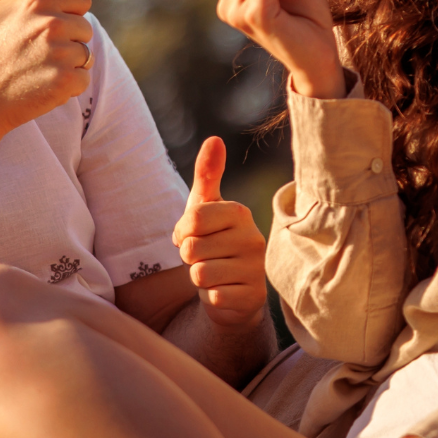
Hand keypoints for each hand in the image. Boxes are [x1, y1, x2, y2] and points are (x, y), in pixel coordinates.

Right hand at [0, 0, 94, 138]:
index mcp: (38, 1)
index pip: (81, 1)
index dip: (66, 16)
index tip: (43, 31)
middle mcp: (52, 23)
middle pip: (85, 29)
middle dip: (67, 42)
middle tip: (35, 56)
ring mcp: (60, 53)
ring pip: (85, 56)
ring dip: (67, 66)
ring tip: (36, 72)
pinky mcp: (65, 81)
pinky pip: (83, 80)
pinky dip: (67, 87)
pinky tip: (41, 87)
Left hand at [171, 136, 267, 328]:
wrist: (234, 288)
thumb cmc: (215, 240)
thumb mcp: (205, 207)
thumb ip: (207, 174)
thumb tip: (214, 138)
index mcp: (240, 213)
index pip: (192, 220)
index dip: (182, 232)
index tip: (191, 235)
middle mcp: (254, 238)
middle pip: (192, 249)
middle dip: (190, 257)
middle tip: (206, 257)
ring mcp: (256, 270)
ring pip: (200, 274)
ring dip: (199, 278)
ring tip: (214, 273)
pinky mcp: (253, 298)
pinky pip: (213, 297)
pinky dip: (210, 297)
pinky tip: (223, 290)